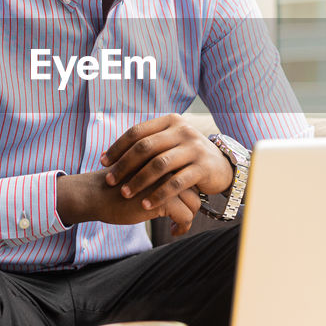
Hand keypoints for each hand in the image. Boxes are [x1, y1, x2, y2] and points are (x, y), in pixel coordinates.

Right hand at [56, 169, 200, 236]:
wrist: (94, 193)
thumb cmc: (114, 186)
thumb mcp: (140, 173)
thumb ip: (157, 176)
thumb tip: (179, 190)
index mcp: (163, 158)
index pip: (188, 175)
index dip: (188, 191)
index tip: (182, 203)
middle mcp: (168, 168)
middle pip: (195, 188)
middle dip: (191, 205)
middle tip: (181, 216)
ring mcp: (166, 183)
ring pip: (194, 203)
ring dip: (189, 217)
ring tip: (177, 225)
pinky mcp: (162, 200)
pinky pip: (185, 216)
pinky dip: (182, 227)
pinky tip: (173, 231)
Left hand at [99, 114, 233, 214]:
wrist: (222, 165)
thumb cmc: (186, 156)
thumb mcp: (169, 143)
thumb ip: (146, 144)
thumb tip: (107, 154)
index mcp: (170, 122)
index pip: (137, 131)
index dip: (118, 147)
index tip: (103, 162)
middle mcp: (183, 131)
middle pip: (145, 147)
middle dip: (124, 165)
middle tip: (110, 180)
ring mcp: (194, 148)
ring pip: (159, 165)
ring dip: (139, 181)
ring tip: (125, 194)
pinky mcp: (203, 167)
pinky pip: (176, 182)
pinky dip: (159, 194)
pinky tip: (146, 204)